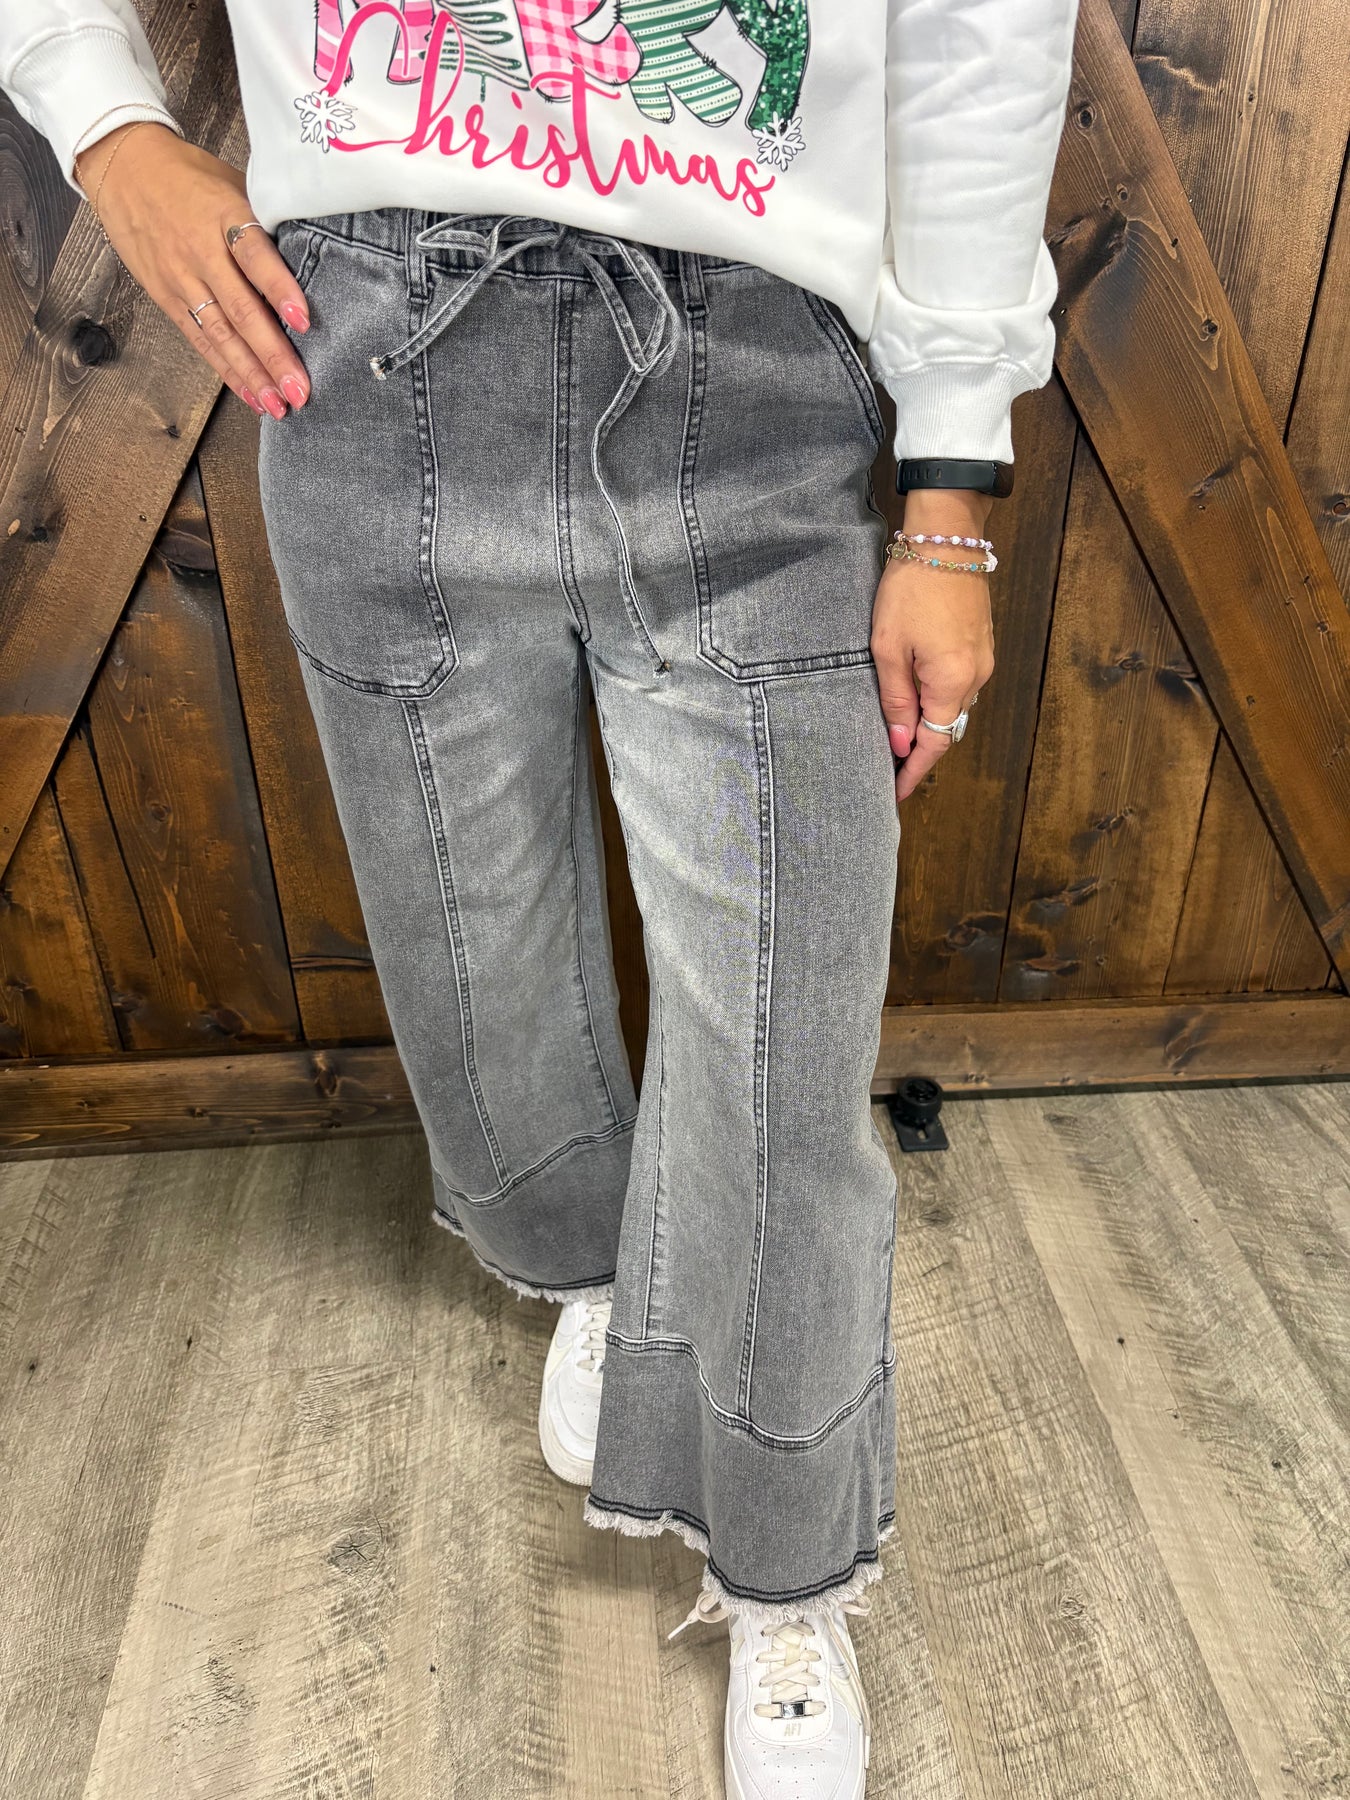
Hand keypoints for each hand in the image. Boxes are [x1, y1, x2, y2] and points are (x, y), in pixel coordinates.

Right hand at [74, 122, 311, 419]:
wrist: (123, 168)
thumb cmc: (188, 176)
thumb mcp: (232, 183)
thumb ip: (265, 221)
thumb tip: (312, 255)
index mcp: (222, 216)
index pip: (254, 256)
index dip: (279, 289)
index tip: (304, 320)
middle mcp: (200, 252)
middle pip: (240, 310)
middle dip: (272, 355)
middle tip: (299, 389)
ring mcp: (181, 279)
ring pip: (221, 334)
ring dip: (252, 374)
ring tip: (278, 404)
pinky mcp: (167, 298)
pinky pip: (201, 340)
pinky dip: (227, 370)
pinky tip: (250, 394)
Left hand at [870, 491, 996, 803]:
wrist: (948, 537)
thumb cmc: (911, 590)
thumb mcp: (889, 648)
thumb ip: (896, 699)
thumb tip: (900, 744)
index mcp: (952, 683)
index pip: (935, 743)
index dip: (915, 771)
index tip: (897, 793)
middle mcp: (976, 678)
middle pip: (948, 727)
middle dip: (921, 750)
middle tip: (891, 768)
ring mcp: (983, 659)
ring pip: (955, 705)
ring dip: (930, 722)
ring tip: (899, 734)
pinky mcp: (982, 643)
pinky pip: (961, 684)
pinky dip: (939, 698)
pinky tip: (917, 698)